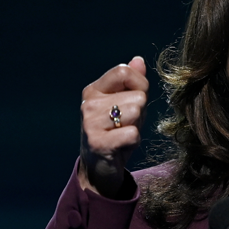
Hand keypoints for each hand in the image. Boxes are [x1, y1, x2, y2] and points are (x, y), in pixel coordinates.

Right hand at [78, 56, 148, 197]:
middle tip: (125, 125)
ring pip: (136, 112)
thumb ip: (133, 82)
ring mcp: (91, 123)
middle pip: (137, 96)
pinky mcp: (98, 143)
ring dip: (136, 127)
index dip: (140, 85)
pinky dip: (133, 142)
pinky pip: (132, 134)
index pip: (124, 71)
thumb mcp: (126, 103)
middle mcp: (89, 104)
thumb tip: (138, 60)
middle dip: (140, 113)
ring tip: (122, 134)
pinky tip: (120, 146)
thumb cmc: (116, 131)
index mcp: (94, 90)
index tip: (135, 100)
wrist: (99, 167)